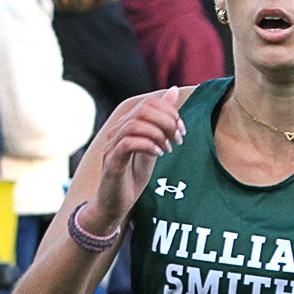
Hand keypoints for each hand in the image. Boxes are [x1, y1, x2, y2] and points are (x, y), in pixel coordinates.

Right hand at [94, 87, 184, 228]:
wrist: (115, 203)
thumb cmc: (132, 175)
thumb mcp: (154, 145)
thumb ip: (162, 122)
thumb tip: (174, 91)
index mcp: (127, 124)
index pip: (149, 103)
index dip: (170, 112)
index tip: (182, 130)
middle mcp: (117, 130)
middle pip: (143, 109)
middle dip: (167, 122)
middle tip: (179, 139)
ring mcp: (112, 145)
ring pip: (135, 124)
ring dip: (159, 134)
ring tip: (169, 148)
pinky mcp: (112, 161)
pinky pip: (128, 144)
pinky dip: (147, 145)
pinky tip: (158, 154)